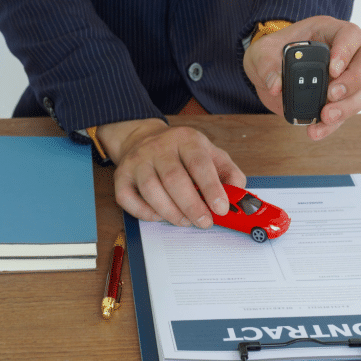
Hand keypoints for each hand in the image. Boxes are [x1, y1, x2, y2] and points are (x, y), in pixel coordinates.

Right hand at [96, 119, 245, 226]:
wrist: (144, 138)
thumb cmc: (183, 153)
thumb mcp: (212, 154)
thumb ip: (229, 174)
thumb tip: (238, 196)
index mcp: (186, 140)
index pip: (199, 163)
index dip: (211, 188)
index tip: (221, 209)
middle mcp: (159, 147)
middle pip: (174, 179)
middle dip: (192, 206)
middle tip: (204, 222)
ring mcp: (138, 161)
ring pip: (150, 190)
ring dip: (170, 212)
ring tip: (185, 220)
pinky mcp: (121, 175)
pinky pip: (127, 199)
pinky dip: (144, 213)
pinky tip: (159, 215)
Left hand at [243, 15, 360, 140]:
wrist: (267, 75)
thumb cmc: (270, 54)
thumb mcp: (260, 54)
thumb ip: (266, 65)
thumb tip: (276, 85)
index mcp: (328, 32)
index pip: (351, 34)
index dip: (347, 51)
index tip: (332, 69)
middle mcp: (345, 53)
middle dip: (355, 80)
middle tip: (332, 95)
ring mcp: (346, 77)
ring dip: (349, 106)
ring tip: (325, 116)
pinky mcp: (340, 101)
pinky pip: (347, 113)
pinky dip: (332, 126)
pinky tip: (315, 131)